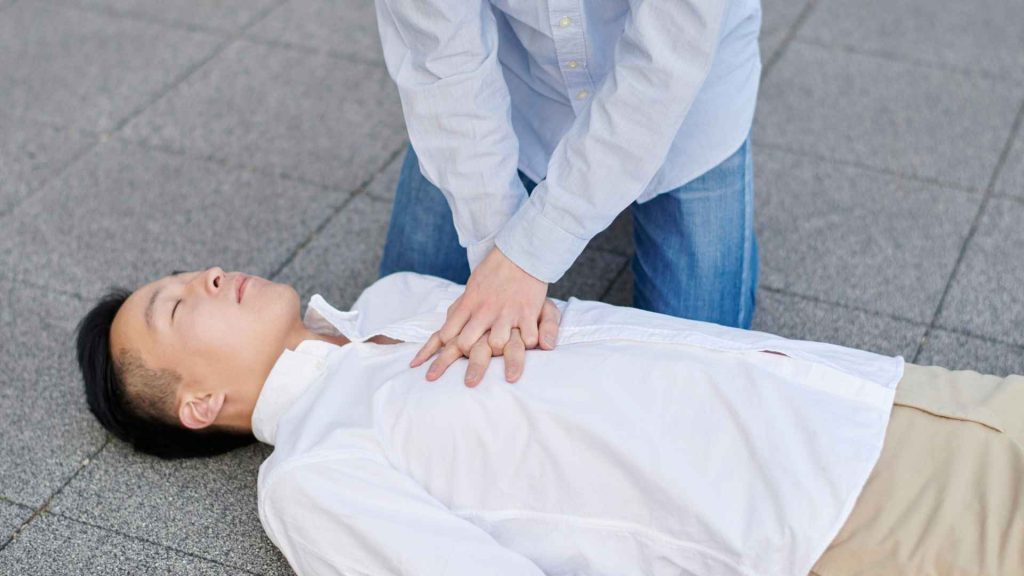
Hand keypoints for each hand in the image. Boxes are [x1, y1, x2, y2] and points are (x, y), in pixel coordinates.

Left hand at [411, 246, 550, 381]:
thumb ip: (457, 312)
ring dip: (500, 355)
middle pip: (467, 344)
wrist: (518, 252)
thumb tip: (443, 336)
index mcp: (468, 305)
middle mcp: (484, 311)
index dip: (440, 354)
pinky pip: (528, 336)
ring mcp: (506, 312)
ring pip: (496, 343)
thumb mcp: (470, 290)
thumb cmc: (493, 275)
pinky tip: (533, 349)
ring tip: (506, 370)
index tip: (430, 372)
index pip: (446, 334)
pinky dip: (530, 344)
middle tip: (469, 383)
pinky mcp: (527, 311)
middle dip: (467, 365)